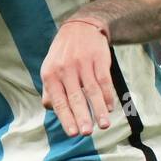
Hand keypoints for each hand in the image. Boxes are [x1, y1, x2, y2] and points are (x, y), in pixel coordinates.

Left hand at [40, 19, 116, 136]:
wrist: (80, 27)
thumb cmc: (62, 55)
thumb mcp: (50, 69)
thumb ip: (50, 90)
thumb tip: (51, 109)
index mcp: (50, 74)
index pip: (58, 101)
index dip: (66, 118)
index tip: (73, 133)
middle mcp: (66, 69)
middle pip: (75, 97)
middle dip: (82, 116)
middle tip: (86, 133)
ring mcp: (83, 63)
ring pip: (92, 90)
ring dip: (99, 109)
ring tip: (104, 125)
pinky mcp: (99, 58)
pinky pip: (104, 80)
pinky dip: (108, 95)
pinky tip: (111, 108)